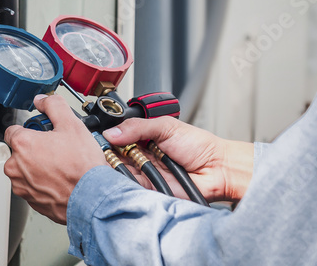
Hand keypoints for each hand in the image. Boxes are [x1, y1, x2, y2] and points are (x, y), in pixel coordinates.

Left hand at [4, 94, 107, 223]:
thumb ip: (53, 106)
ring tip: (60, 166)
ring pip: (25, 170)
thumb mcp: (71, 125)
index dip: (29, 130)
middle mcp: (15, 167)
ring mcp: (21, 186)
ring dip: (38, 167)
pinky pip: (33, 187)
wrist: (92, 198)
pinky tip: (60, 181)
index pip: (13, 131)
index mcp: (21, 145)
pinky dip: (43, 183)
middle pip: (19, 152)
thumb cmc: (81, 167)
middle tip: (56, 150)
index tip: (41, 133)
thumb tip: (43, 100)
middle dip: (35, 149)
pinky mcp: (30, 201)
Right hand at [103, 116, 253, 201]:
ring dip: (114, 167)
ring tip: (116, 161)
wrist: (217, 169)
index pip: (116, 137)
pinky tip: (123, 175)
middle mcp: (140, 156)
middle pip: (113, 155)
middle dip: (107, 153)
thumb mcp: (166, 126)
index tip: (98, 137)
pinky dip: (125, 182)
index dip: (106, 137)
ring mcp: (143, 173)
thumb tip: (112, 132)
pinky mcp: (148, 189)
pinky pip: (130, 187)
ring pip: (118, 172)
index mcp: (142, 138)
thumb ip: (137, 127)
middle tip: (105, 150)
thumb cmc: (199, 146)